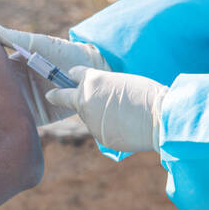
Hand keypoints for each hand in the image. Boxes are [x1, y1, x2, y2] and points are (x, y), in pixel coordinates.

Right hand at [0, 24, 108, 125]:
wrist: (90, 67)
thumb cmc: (63, 51)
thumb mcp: (38, 44)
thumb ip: (15, 39)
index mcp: (14, 69)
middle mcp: (18, 87)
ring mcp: (28, 102)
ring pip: (10, 111)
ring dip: (1, 115)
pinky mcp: (41, 116)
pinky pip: (26, 123)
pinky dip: (18, 126)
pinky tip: (10, 125)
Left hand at [45, 66, 167, 152]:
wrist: (158, 117)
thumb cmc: (146, 95)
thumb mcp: (121, 83)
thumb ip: (104, 89)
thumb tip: (100, 99)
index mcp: (92, 80)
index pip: (75, 74)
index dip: (73, 75)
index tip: (67, 76)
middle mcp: (85, 98)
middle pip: (66, 96)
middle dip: (57, 96)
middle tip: (50, 95)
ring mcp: (89, 119)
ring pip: (89, 116)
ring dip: (98, 115)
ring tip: (123, 114)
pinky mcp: (98, 136)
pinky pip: (101, 130)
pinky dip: (110, 128)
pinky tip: (126, 126)